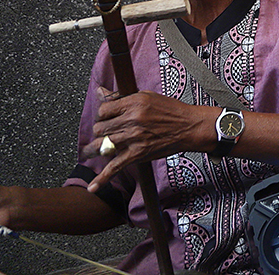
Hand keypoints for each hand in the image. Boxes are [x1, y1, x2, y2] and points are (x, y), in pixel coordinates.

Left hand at [81, 87, 210, 192]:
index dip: (102, 114)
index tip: (106, 117)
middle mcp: (132, 120)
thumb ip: (121, 97)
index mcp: (134, 103)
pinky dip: (103, 178)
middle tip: (106, 131)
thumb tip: (100, 91)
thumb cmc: (171, 110)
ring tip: (89, 151)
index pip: (103, 110)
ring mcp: (134, 138)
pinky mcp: (138, 154)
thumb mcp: (146, 96)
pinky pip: (115, 167)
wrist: (190, 127)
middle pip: (100, 128)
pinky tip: (92, 187)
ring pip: (102, 145)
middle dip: (101, 130)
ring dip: (94, 149)